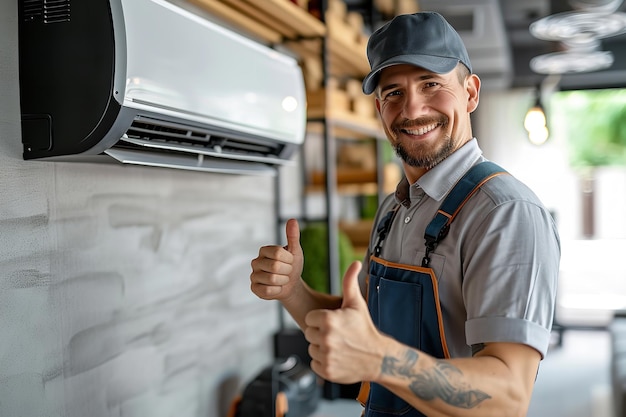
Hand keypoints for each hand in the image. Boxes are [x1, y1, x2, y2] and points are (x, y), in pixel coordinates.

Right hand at [250, 218, 303, 300]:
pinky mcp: (254, 288)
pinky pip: (267, 290)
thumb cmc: (292, 265)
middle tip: (287, 272)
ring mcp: (253, 275)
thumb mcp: (295, 250)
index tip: (290, 261)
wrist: (291, 284)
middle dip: (287, 271)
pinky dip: (277, 290)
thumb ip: (293, 236)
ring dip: (283, 281)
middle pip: (275, 266)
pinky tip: (277, 287)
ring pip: (272, 279)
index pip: (278, 253)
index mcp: (264, 250)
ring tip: (282, 279)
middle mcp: (256, 261)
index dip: (289, 259)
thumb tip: (292, 219)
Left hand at [304, 261, 381, 383]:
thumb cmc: (364, 328)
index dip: (321, 320)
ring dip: (321, 348)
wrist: (378, 357)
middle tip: (338, 335)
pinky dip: (323, 362)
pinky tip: (337, 358)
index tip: (334, 322)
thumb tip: (355, 262)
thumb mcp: (357, 304)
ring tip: (338, 346)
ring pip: (311, 348)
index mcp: (328, 320)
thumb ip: (350, 282)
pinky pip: (315, 364)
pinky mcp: (326, 371)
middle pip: (309, 334)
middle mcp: (325, 339)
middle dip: (320, 333)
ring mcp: (326, 356)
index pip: (311, 319)